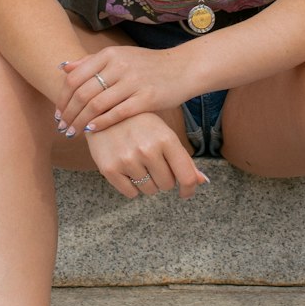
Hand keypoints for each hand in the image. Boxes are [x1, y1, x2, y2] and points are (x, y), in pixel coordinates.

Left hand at [55, 44, 192, 134]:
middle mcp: (120, 65)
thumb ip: (92, 62)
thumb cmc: (148, 65)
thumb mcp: (120, 56)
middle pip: (83, 93)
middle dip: (68, 114)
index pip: (75, 78)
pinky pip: (117, 113)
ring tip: (73, 132)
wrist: (182, 68)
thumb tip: (64, 68)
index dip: (62, 98)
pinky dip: (101, 123)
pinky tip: (92, 130)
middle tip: (62, 127)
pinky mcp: (147, 98)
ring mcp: (134, 81)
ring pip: (97, 105)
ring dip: (80, 122)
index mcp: (110, 55)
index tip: (57, 112)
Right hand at [85, 113, 208, 199]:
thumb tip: (202, 181)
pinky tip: (127, 170)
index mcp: (166, 139)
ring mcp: (127, 160)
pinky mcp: (109, 169)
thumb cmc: (140, 123)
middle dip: (164, 179)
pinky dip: (132, 187)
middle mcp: (148, 150)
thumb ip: (183, 158)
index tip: (186, 193)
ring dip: (147, 183)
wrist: (102, 112)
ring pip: (149, 190)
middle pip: (167, 185)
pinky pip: (130, 193)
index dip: (189, 189)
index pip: (186, 176)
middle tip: (154, 165)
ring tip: (139, 164)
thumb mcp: (164, 133)